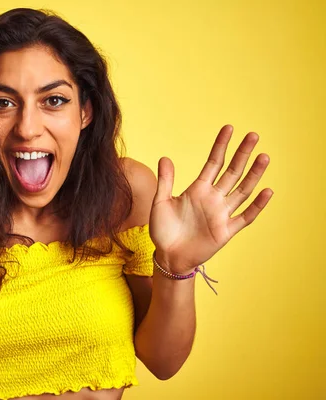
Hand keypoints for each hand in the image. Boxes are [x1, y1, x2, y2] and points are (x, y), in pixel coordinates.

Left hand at [149, 125, 273, 273]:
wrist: (168, 255)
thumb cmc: (163, 230)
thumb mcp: (161, 202)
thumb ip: (166, 181)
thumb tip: (165, 157)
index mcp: (198, 190)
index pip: (213, 163)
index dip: (221, 146)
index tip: (229, 128)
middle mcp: (213, 198)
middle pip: (232, 172)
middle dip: (242, 154)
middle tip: (253, 136)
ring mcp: (221, 214)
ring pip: (242, 190)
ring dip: (253, 175)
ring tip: (264, 157)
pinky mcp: (226, 231)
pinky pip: (245, 217)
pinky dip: (256, 205)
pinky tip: (266, 191)